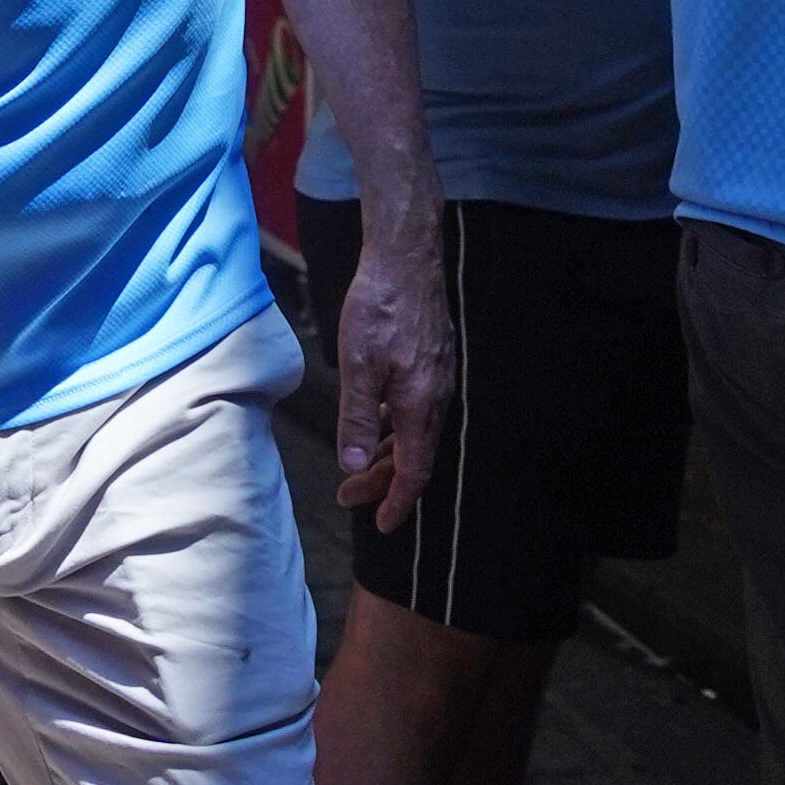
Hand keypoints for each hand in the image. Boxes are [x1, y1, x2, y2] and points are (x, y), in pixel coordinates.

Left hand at [329, 218, 458, 530]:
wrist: (406, 259)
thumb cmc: (379, 308)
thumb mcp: (358, 365)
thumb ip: (356, 418)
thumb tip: (353, 466)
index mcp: (421, 406)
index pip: (414, 471)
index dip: (397, 501)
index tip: (382, 525)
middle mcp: (436, 399)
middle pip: (413, 456)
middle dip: (381, 481)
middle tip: (348, 498)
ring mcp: (436, 380)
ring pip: (413, 433)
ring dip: (385, 455)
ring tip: (356, 469)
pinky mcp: (431, 364)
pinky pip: (414, 411)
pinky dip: (393, 429)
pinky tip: (373, 425)